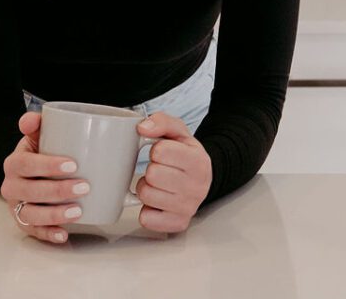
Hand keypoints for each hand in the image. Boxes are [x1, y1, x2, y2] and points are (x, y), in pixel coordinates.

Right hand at [0, 111, 85, 243]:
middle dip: (58, 191)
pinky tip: (63, 234)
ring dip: (54, 215)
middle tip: (84, 187)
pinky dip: (48, 235)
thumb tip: (31, 119)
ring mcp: (17, 206)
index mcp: (14, 162)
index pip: (25, 164)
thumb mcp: (39, 135)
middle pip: (30, 191)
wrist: (34, 172)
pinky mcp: (25, 222)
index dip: (47, 165)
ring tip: (78, 212)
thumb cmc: (41, 153)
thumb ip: (37, 123)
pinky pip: (34, 232)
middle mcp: (11, 186)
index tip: (73, 165)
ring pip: (30, 214)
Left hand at [134, 111, 211, 233]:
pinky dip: (147, 210)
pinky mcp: (178, 224)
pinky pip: (147, 219)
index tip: (163, 153)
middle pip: (152, 175)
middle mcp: (197, 187)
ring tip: (158, 185)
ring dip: (146, 189)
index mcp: (199, 161)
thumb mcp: (178, 132)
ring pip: (146, 196)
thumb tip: (142, 128)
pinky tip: (157, 202)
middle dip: (151, 170)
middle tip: (160, 170)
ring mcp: (189, 208)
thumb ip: (161, 121)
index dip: (156, 150)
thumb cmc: (185, 155)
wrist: (203, 179)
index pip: (160, 151)